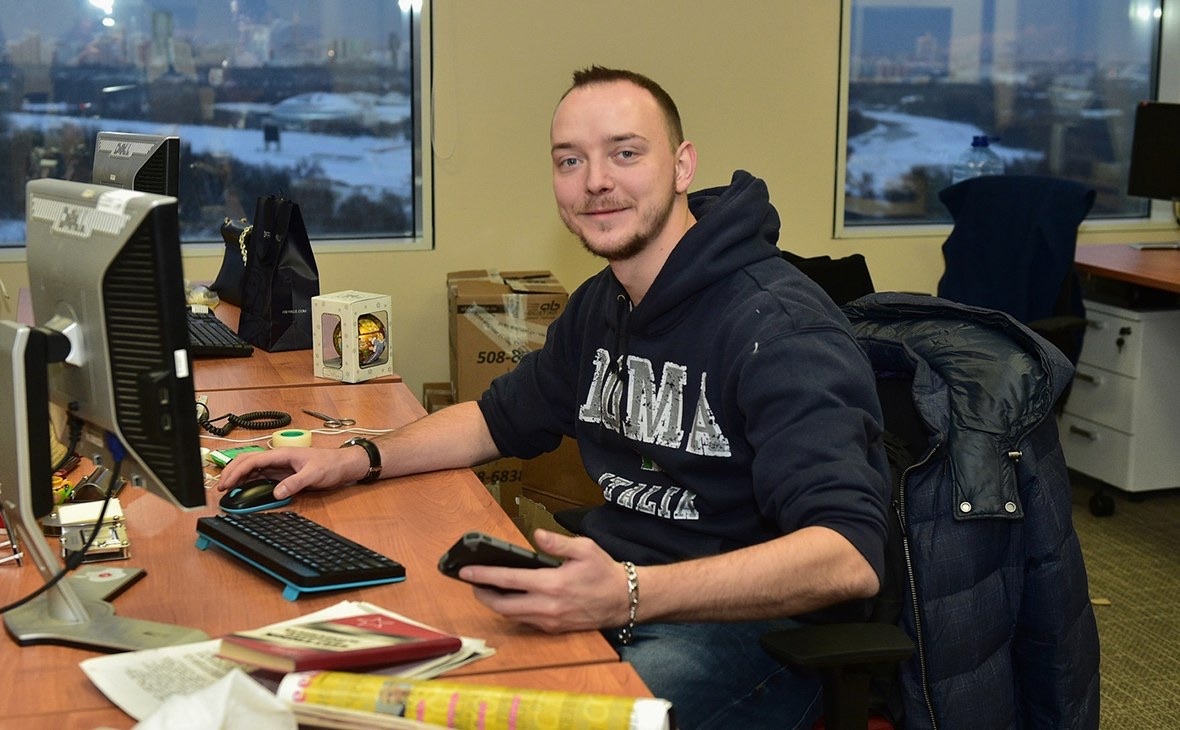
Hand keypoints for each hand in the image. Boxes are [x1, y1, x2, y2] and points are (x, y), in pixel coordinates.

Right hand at [217, 445, 365, 498]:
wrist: (343, 465)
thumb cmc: (330, 465)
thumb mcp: (314, 475)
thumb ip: (295, 483)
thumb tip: (277, 492)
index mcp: (282, 453)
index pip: (253, 460)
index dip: (237, 471)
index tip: (227, 482)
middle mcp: (278, 458)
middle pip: (248, 461)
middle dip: (232, 472)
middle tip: (221, 487)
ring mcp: (279, 465)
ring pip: (252, 468)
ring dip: (239, 476)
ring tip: (228, 488)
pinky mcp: (283, 473)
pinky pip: (261, 475)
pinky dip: (249, 480)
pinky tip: (243, 487)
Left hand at [461, 529, 630, 633]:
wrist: (624, 600)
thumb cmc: (604, 572)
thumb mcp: (585, 548)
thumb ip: (558, 542)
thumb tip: (536, 534)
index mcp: (552, 584)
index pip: (508, 580)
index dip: (484, 575)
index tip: (466, 571)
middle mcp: (548, 606)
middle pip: (502, 606)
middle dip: (482, 595)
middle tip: (472, 584)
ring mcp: (550, 620)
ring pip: (512, 615)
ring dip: (496, 604)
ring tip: (487, 590)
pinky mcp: (553, 628)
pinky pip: (525, 621)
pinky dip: (513, 611)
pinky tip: (510, 599)